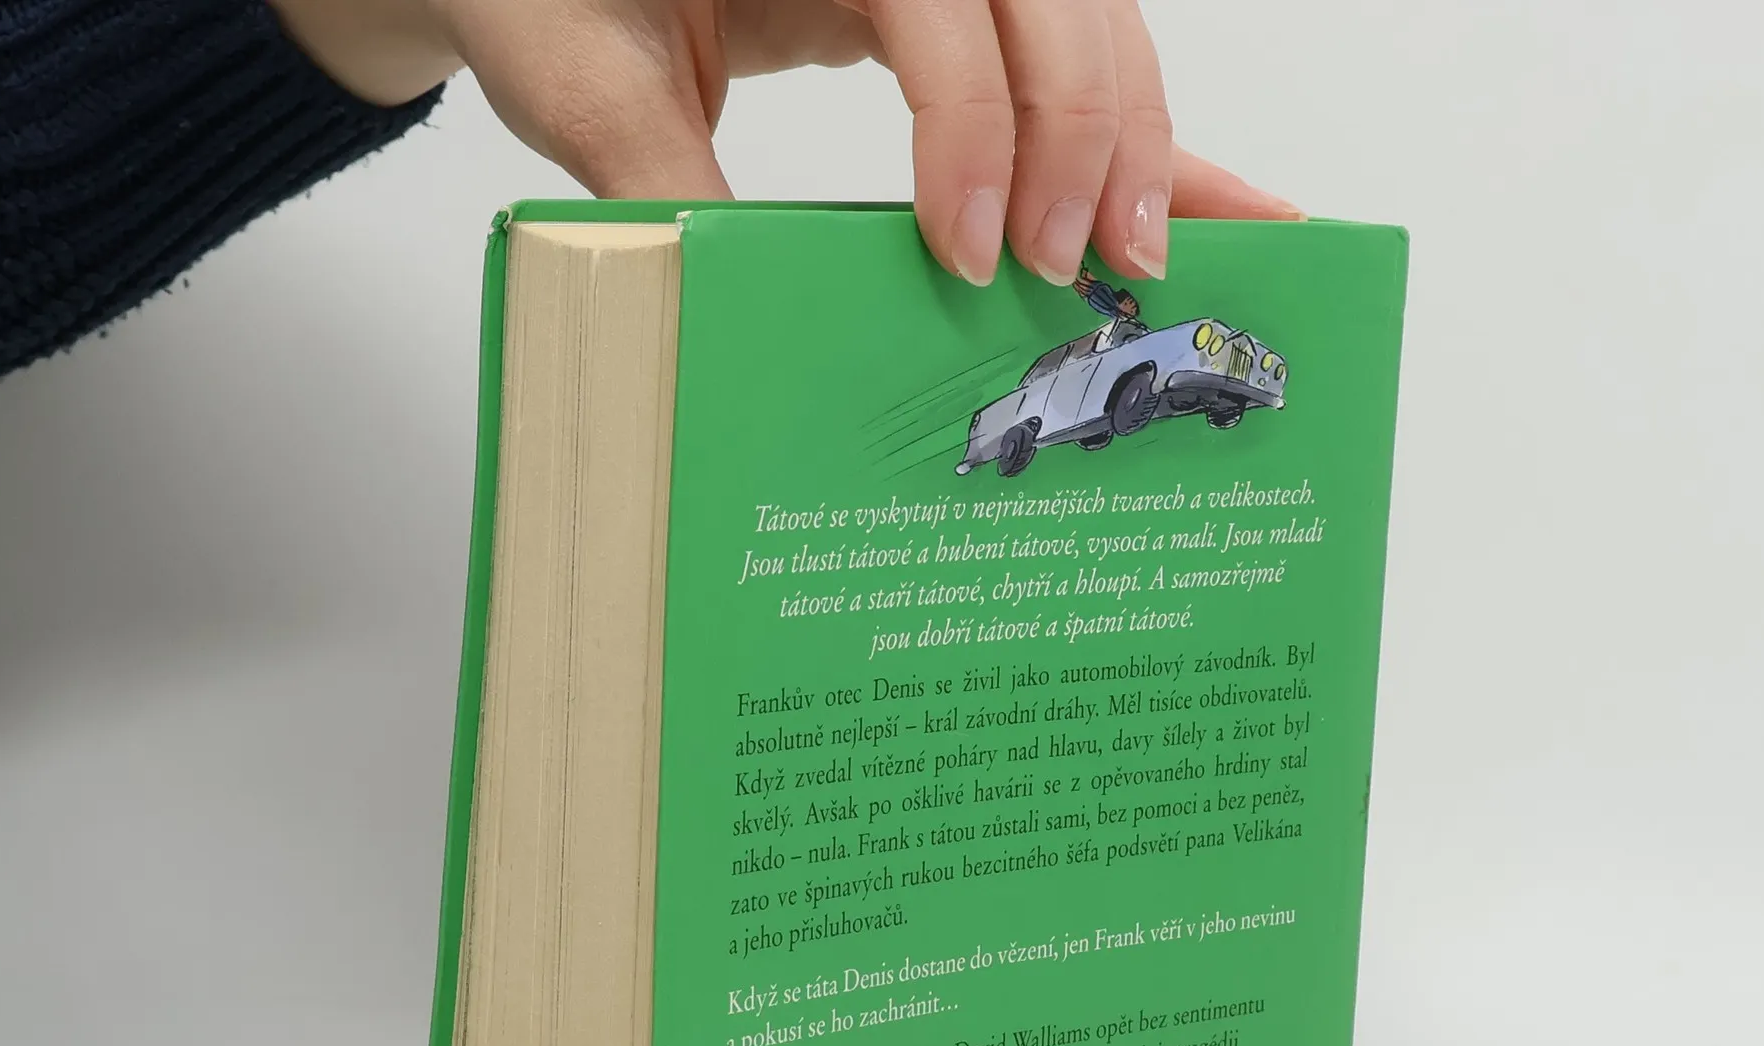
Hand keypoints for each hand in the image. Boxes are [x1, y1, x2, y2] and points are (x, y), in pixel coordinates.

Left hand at [268, 0, 1299, 287]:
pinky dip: (1123, 127)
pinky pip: (1060, 53)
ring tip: (1149, 254)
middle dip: (1085, 134)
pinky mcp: (955, 9)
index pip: (941, 0)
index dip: (973, 123)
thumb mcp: (580, 71)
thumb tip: (738, 297)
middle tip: (1076, 271)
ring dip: (1131, 135)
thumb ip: (657, 169)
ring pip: (1088, 18)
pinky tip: (1182, 198)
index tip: (971, 251)